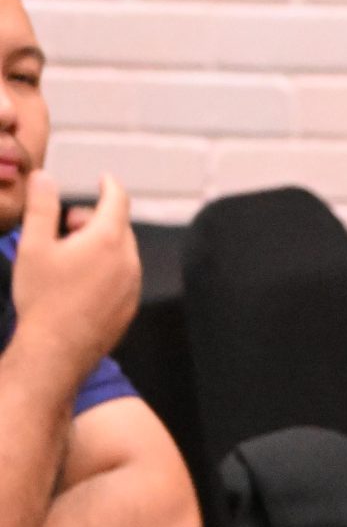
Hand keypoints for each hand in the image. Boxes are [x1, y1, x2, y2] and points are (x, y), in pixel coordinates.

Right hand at [10, 171, 138, 379]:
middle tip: (65, 227)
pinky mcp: (130, 306)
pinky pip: (123, 276)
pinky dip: (107, 268)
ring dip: (101, 244)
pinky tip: (80, 280)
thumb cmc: (43, 297)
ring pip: (122, 252)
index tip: (104, 178)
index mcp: (108, 239)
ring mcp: (133, 285)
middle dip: (95, 219)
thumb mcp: (33, 245)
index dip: (110, 185)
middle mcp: (129, 260)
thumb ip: (41, 206)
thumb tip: (45, 177)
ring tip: (69, 255)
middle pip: (119, 226)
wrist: (56, 349)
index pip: (117, 200)